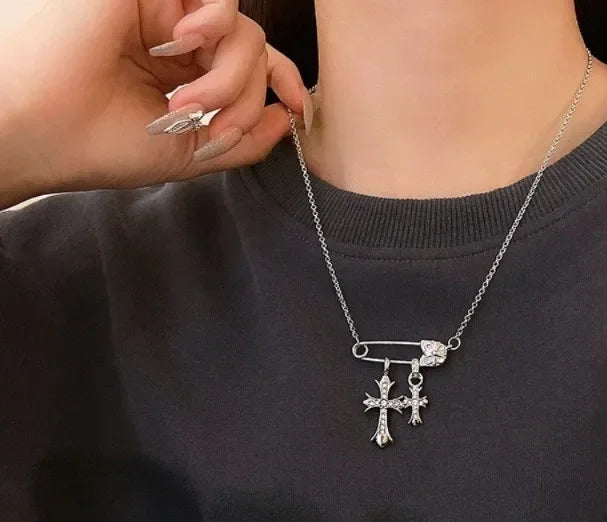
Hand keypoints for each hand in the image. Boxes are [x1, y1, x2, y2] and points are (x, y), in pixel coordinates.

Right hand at [0, 0, 311, 199]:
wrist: (40, 130)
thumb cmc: (98, 145)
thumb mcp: (187, 154)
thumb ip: (241, 140)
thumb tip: (287, 119)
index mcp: (182, 77)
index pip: (248, 68)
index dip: (281, 83)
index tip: (296, 109)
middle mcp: (176, 42)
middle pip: (253, 56)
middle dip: (245, 99)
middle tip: (208, 124)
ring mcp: (163, 13)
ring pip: (243, 33)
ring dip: (229, 78)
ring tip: (187, 102)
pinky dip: (217, 22)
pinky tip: (183, 44)